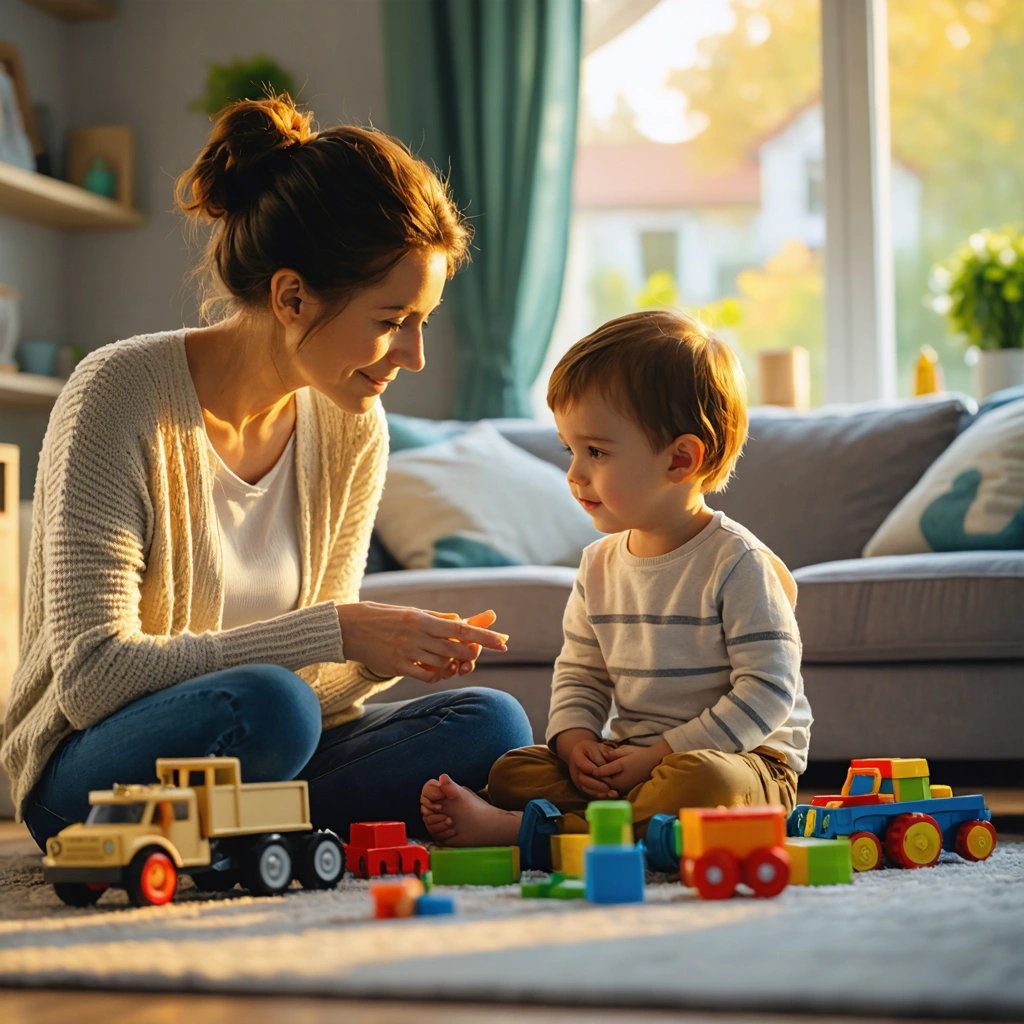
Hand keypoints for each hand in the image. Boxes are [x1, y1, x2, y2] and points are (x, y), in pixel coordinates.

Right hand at [336, 602, 507, 682]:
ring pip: (443, 664)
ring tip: (454, 662)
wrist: (349, 628)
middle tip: (475, 655)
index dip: (485, 636)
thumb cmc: (383, 617)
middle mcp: (416, 635)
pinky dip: (437, 676)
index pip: (461, 628)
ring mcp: (407, 652)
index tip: (503, 641)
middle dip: (472, 654)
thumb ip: (437, 619)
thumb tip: (462, 621)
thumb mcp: (411, 612)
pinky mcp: (397, 667)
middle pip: (456, 649)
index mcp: (421, 618)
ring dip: (454, 665)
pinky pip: (426, 676)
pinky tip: (437, 671)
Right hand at [555, 729, 620, 798]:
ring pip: (585, 787)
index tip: (609, 774)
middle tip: (609, 787)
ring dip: (597, 791)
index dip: (598, 771)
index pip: (586, 765)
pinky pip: (586, 792)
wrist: (581, 754)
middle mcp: (575, 769)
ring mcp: (576, 778)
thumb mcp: (597, 746)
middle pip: (584, 779)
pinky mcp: (580, 785)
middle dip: (597, 784)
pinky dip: (596, 794)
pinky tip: (605, 795)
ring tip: (609, 793)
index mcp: (577, 756)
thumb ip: (604, 751)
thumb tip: (609, 756)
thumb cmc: (591, 750)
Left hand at [591, 740, 670, 795]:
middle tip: (582, 775)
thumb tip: (603, 755)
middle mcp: (622, 782)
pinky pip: (612, 790)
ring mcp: (624, 787)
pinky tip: (600, 783)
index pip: (602, 772)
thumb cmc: (640, 754)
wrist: (654, 762)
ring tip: (589, 779)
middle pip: (603, 783)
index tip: (583, 768)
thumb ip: (614, 754)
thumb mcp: (627, 750)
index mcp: (621, 770)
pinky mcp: (626, 790)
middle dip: (593, 780)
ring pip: (607, 788)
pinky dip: (605, 788)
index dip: (592, 770)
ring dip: (599, 785)